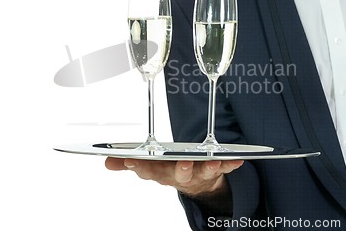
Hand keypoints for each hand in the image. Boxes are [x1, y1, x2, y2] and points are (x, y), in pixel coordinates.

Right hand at [105, 157, 243, 196]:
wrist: (196, 185)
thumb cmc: (170, 170)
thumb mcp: (149, 166)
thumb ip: (128, 163)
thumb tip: (107, 161)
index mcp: (160, 172)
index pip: (147, 171)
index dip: (140, 166)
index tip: (132, 160)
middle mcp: (179, 175)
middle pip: (177, 175)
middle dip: (180, 170)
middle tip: (183, 164)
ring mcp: (197, 175)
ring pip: (202, 173)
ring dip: (207, 168)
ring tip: (214, 162)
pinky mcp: (214, 172)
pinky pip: (224, 169)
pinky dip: (230, 165)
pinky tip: (238, 161)